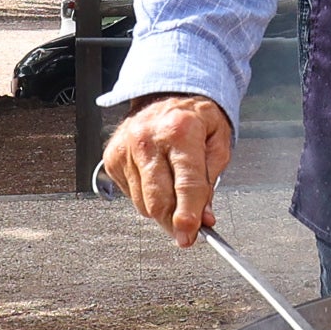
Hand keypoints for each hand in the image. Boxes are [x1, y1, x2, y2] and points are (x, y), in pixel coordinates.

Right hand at [103, 93, 233, 245]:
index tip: (189, 235)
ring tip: (173, 188)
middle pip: (159, 199)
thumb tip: (205, 217)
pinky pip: (130, 195)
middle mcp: (149, 139)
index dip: (188, 215)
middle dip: (173, 222)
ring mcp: (126, 148)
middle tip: (186, 230)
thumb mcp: (218, 142)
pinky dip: (146, 196)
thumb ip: (212, 181)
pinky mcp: (112, 158)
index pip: (186, 184)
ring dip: (161, 208)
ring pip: (143, 203)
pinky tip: (156, 177)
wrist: (165, 93)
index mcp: (180, 131)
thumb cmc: (194, 117)